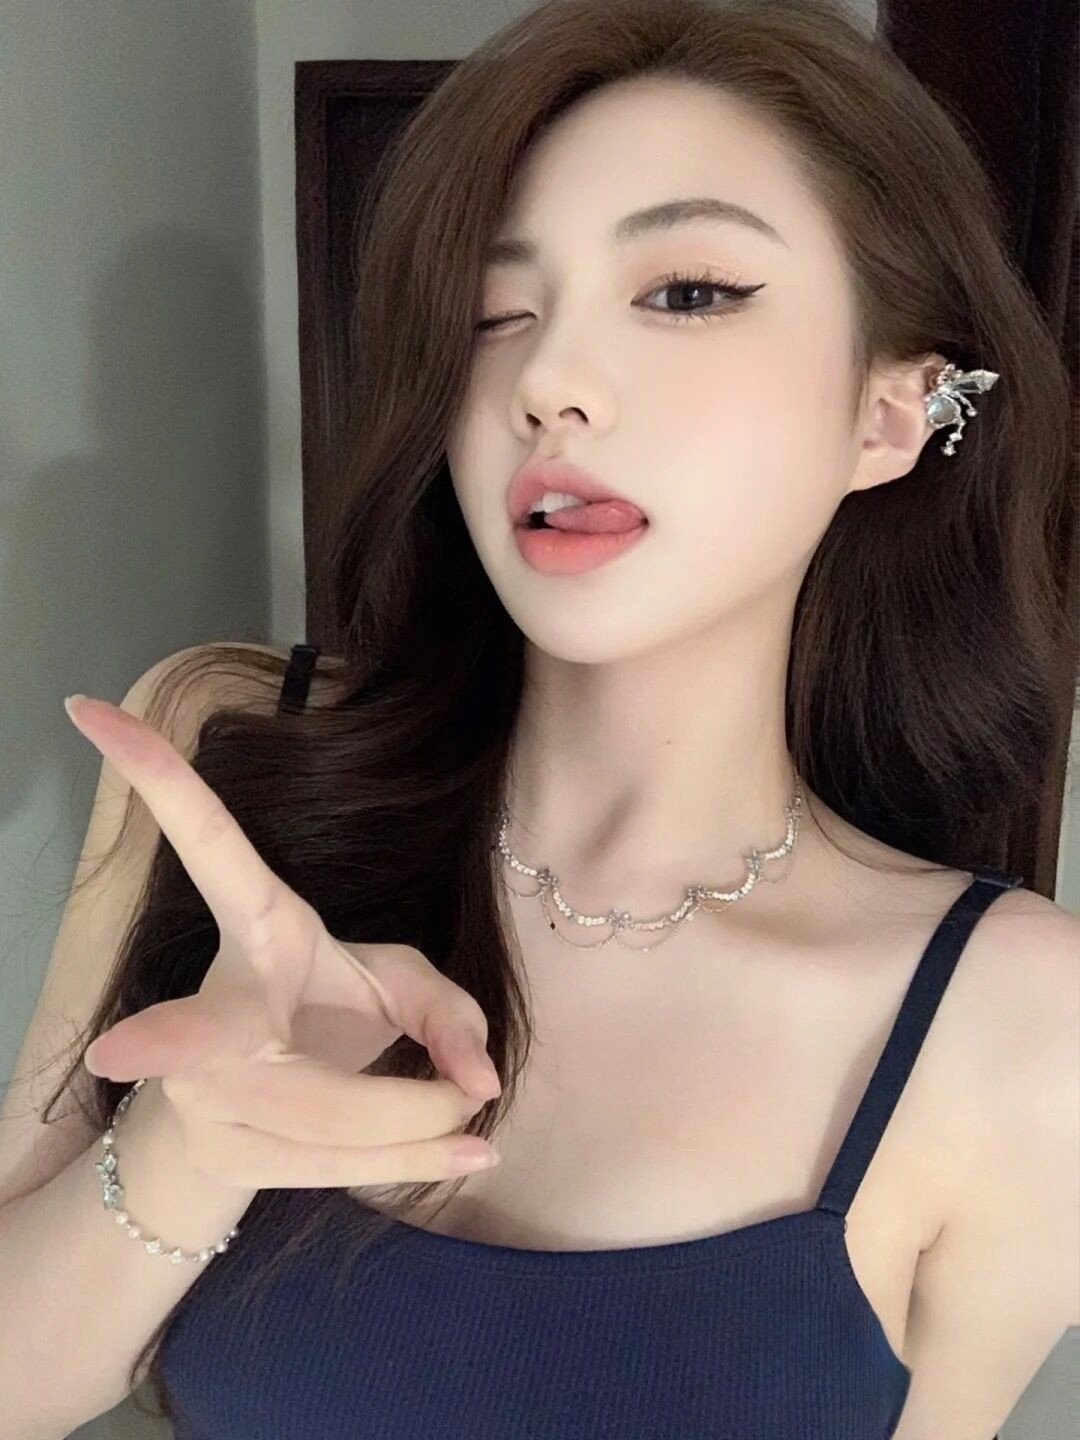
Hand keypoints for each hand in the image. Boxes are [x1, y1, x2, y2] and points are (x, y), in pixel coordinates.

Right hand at [64, 692, 501, 1190]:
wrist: (252, 1107)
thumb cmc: (326, 1009)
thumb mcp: (391, 981)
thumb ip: (447, 1009)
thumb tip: (482, 1082)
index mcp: (260, 931)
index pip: (209, 847)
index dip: (157, 780)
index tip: (95, 713)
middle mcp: (215, 1006)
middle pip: (218, 1032)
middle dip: (180, 1040)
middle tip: (122, 1051)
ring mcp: (205, 1091)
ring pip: (324, 1121)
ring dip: (420, 1123)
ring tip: (479, 1127)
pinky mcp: (229, 1155)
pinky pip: (339, 1168)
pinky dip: (416, 1164)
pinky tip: (473, 1166)